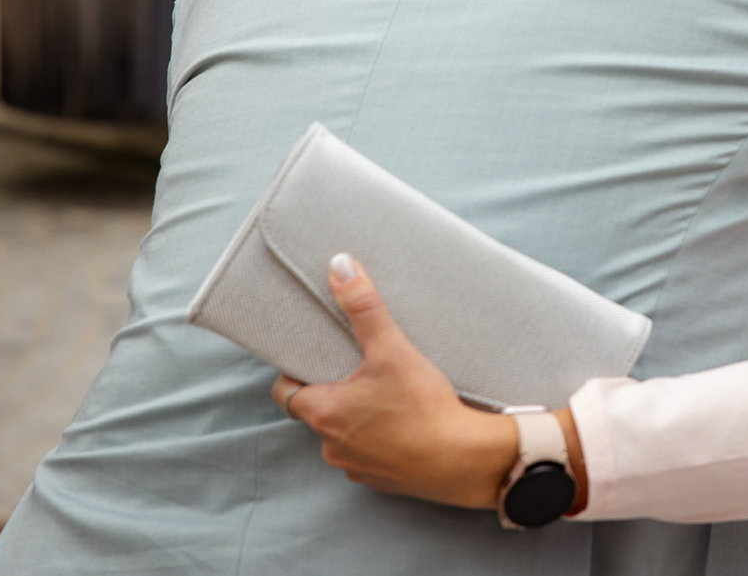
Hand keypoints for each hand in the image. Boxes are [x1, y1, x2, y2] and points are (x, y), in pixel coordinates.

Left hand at [274, 254, 515, 508]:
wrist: (463, 460)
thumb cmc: (422, 407)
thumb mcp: (391, 349)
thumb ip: (363, 307)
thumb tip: (339, 266)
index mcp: (324, 413)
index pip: (284, 393)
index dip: (294, 375)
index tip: (313, 360)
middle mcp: (331, 445)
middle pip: (317, 413)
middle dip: (334, 393)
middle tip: (360, 371)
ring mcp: (355, 467)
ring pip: (343, 436)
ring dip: (358, 419)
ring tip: (387, 397)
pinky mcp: (381, 481)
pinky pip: (370, 456)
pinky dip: (381, 442)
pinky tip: (405, 426)